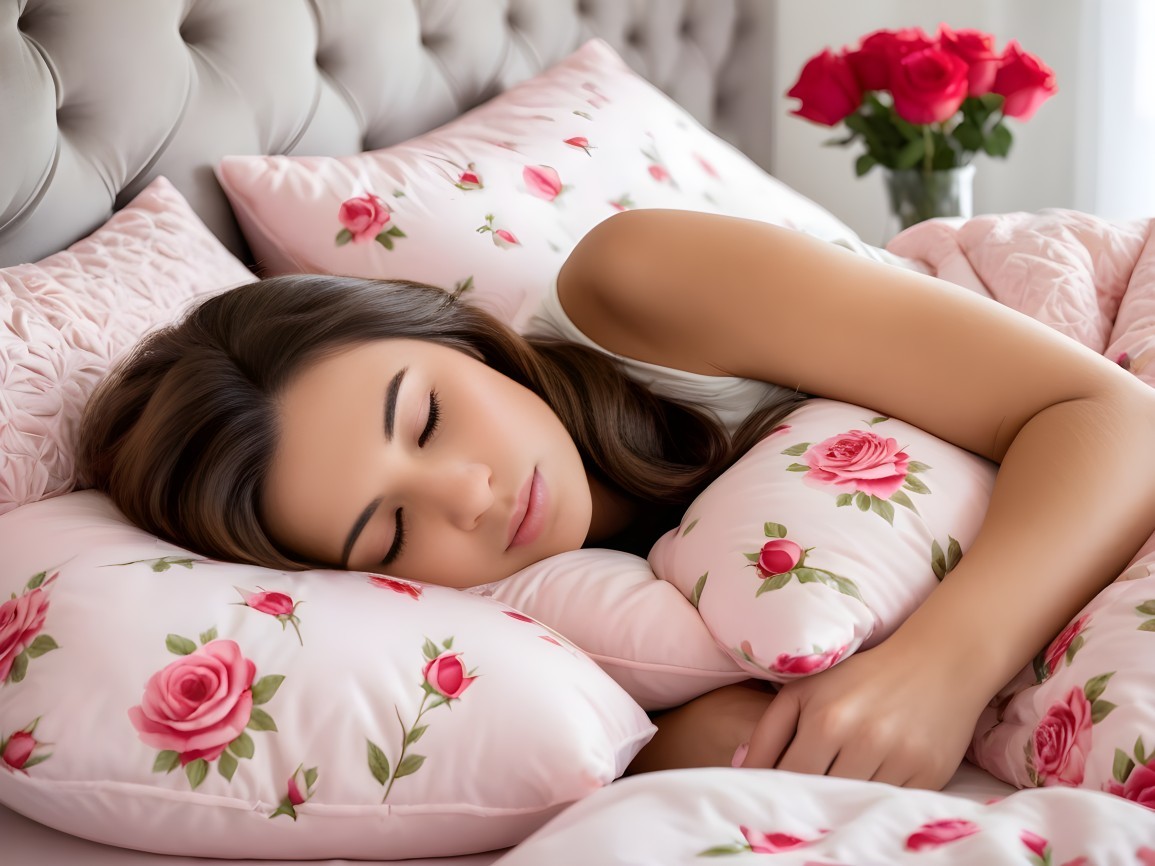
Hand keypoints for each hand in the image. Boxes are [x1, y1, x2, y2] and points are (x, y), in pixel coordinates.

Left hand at [739, 638, 984, 789]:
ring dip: (844, 806)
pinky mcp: (930, 775)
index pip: (789, 779)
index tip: (774, 801)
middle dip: (809, 804)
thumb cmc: (861, 676)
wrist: (939, 661)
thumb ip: (768, 731)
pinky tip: (872, 789)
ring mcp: (900, 761)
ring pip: (856, 807)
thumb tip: (743, 772)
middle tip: (802, 806)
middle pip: (821, 798)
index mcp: (825, 720)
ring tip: (836, 796)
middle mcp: (863, 741)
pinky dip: (879, 804)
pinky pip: (892, 806)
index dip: (779, 794)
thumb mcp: (805, 690)